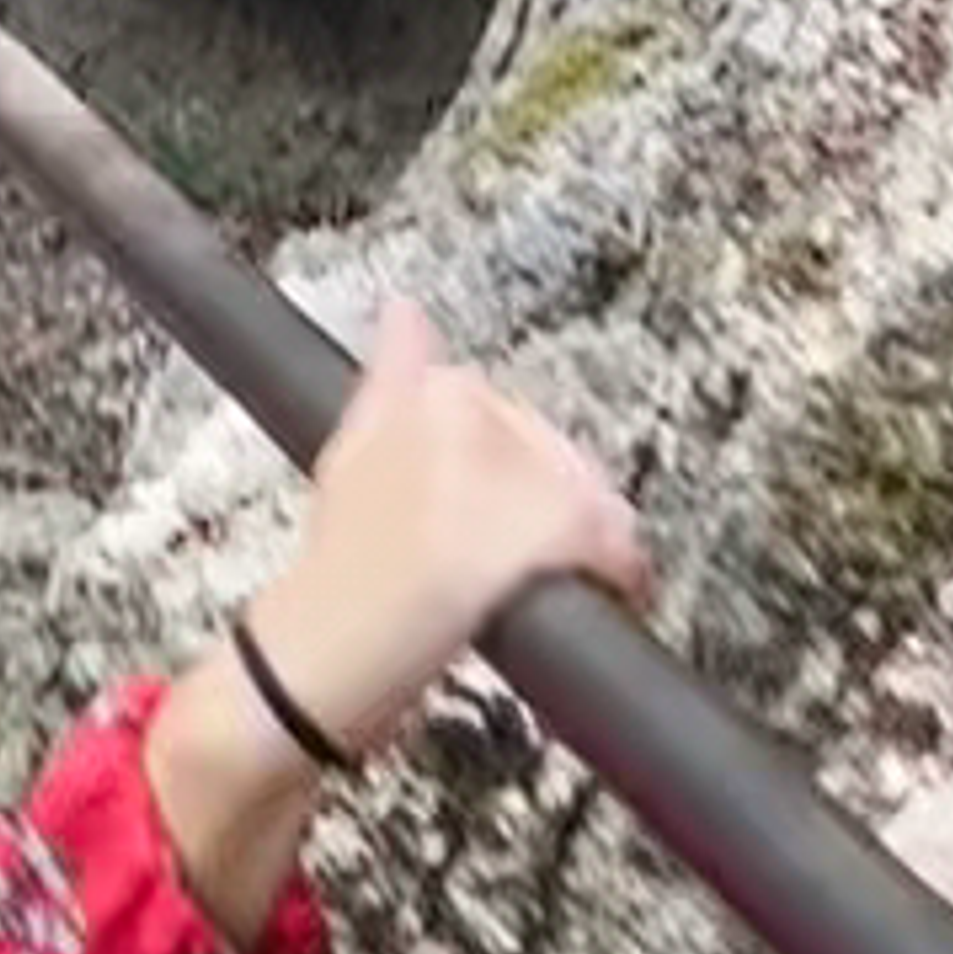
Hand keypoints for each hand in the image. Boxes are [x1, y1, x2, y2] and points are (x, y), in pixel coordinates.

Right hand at [142, 299, 649, 947]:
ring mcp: (515, 471)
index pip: (502, 410)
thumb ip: (390, 374)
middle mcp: (475, 414)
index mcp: (429, 388)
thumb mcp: (351, 449)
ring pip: (588, 493)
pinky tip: (601, 596)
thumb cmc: (341, 565)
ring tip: (548, 586)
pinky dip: (619, 575)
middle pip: (552, 453)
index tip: (485, 509)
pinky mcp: (554, 528)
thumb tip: (405, 307)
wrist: (333, 647)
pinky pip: (615, 542)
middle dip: (546, 504)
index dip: (506, 469)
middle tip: (508, 562)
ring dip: (583, 540)